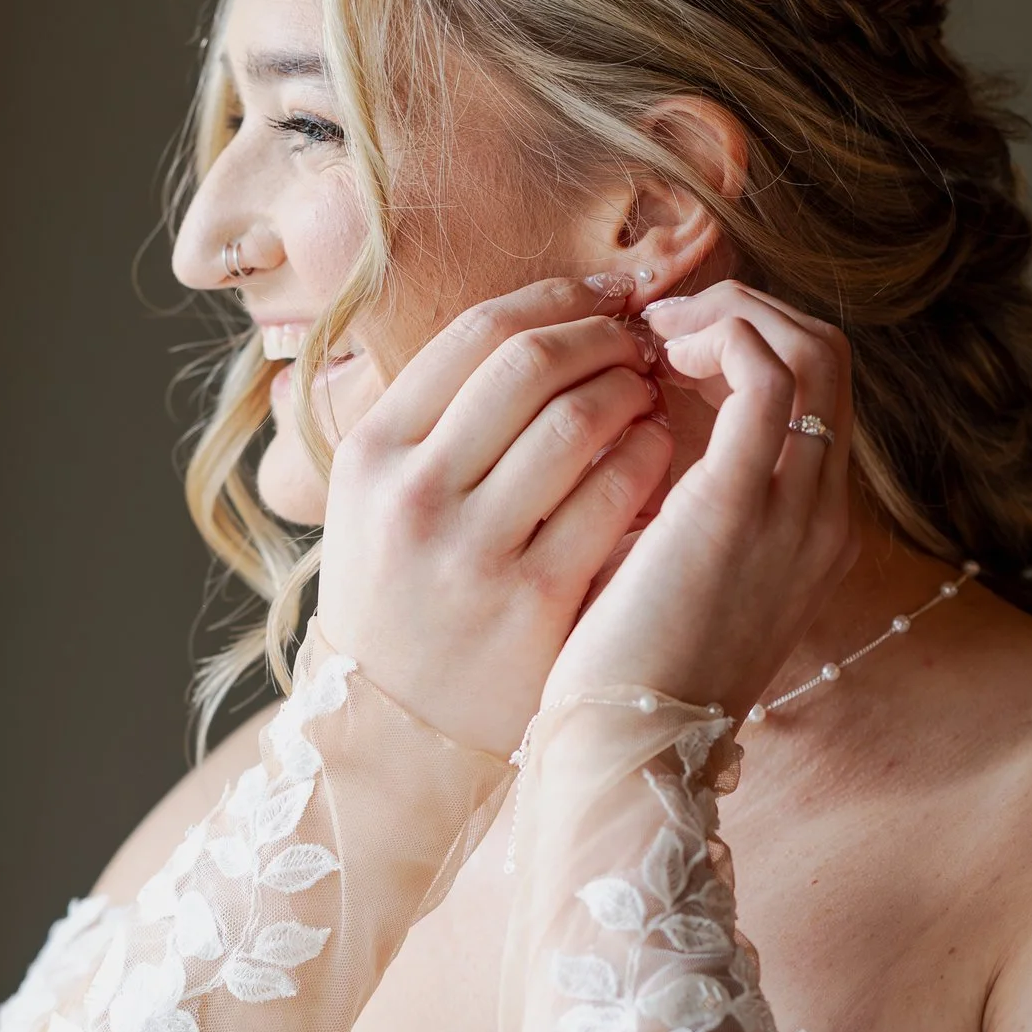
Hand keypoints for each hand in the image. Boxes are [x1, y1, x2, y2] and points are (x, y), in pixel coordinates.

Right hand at [314, 282, 671, 755]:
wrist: (397, 736)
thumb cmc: (401, 602)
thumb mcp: (377, 503)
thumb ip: (432, 419)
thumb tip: (535, 321)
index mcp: (372, 453)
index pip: (477, 334)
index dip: (557, 298)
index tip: (603, 295)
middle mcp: (415, 493)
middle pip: (530, 362)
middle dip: (602, 337)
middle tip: (638, 343)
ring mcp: (475, 549)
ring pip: (579, 419)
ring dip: (632, 391)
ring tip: (649, 396)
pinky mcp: (536, 600)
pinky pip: (615, 494)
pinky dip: (650, 456)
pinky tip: (660, 453)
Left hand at [546, 282, 855, 716]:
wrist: (625, 755)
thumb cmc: (622, 677)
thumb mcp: (660, 577)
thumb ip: (671, 506)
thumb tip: (629, 433)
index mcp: (808, 533)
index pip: (813, 395)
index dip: (746, 346)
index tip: (663, 350)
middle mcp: (821, 515)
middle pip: (826, 357)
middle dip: (744, 315)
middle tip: (656, 329)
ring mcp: (794, 509)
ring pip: (810, 350)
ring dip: (730, 318)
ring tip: (654, 339)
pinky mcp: (741, 505)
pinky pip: (765, 375)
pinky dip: (716, 341)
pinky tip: (652, 365)